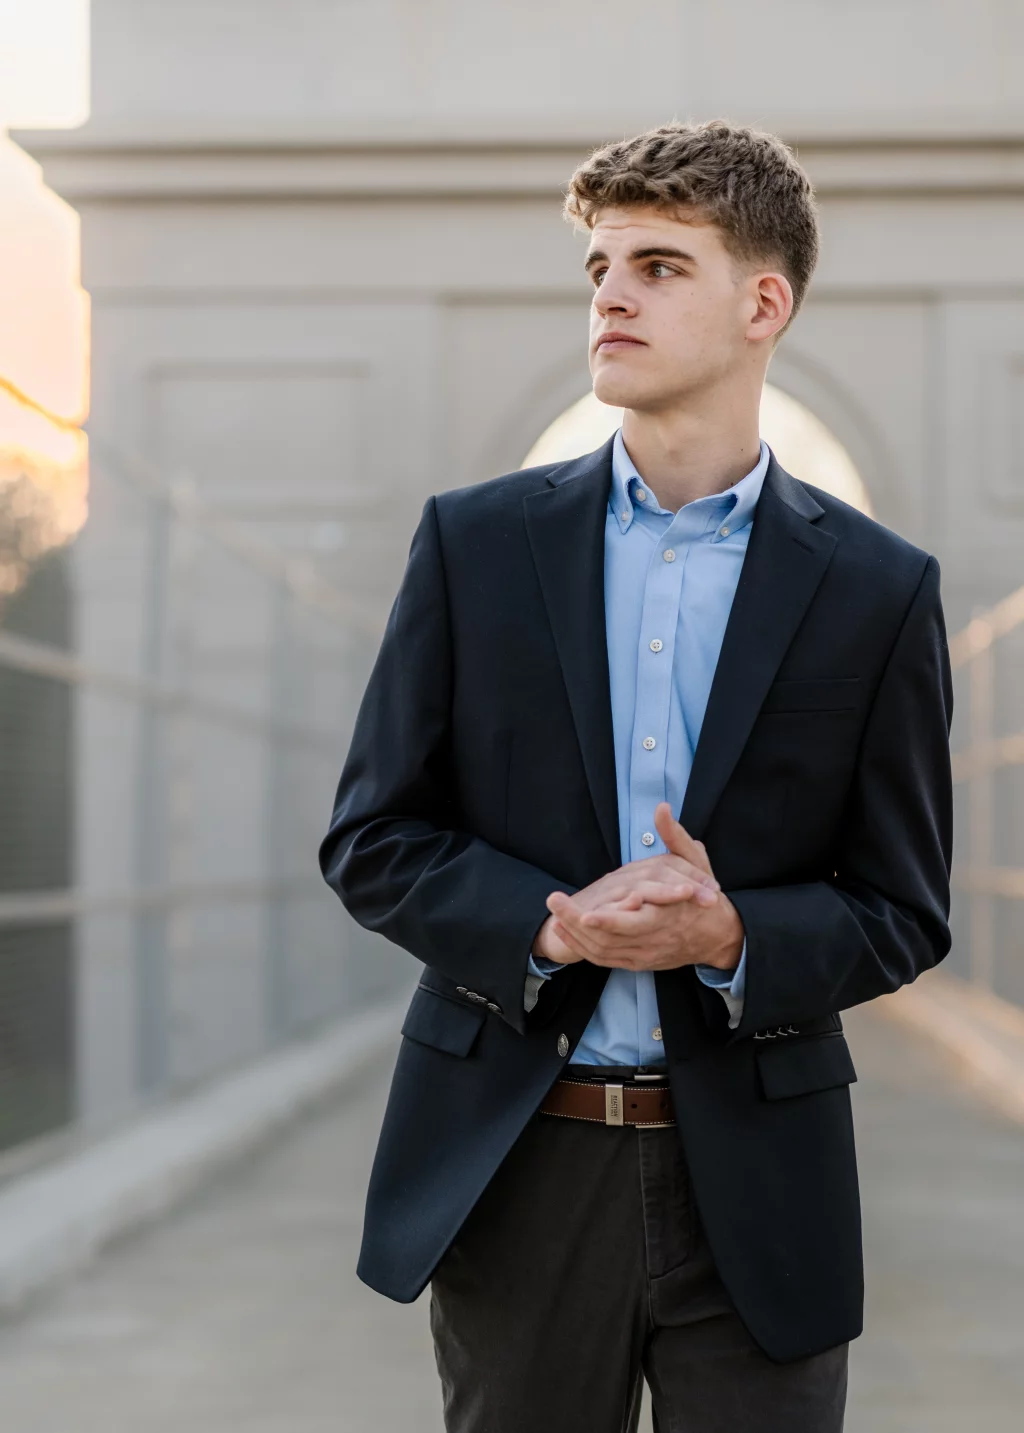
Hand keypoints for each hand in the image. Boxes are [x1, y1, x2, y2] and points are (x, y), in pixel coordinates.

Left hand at [541, 803, 744, 972]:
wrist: (718, 937)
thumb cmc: (706, 898)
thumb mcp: (696, 864)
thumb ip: (676, 837)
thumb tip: (662, 808)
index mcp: (667, 917)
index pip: (632, 923)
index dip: (607, 921)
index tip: (584, 912)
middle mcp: (652, 940)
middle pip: (608, 940)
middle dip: (578, 924)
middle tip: (554, 903)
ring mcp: (643, 954)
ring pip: (603, 951)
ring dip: (576, 936)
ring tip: (554, 915)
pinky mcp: (637, 962)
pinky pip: (604, 959)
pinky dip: (583, 947)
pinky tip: (565, 930)